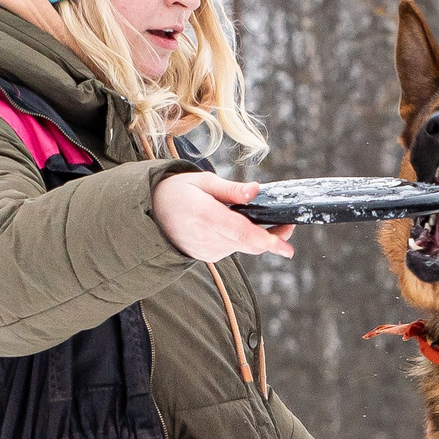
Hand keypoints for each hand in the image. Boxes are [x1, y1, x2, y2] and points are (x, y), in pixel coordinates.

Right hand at [154, 173, 297, 262]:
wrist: (150, 215)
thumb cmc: (176, 192)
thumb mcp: (202, 181)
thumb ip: (230, 189)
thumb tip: (255, 190)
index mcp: (206, 215)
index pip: (241, 232)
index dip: (266, 240)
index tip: (284, 245)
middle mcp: (208, 238)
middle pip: (249, 244)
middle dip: (273, 239)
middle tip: (289, 227)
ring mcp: (208, 251)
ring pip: (243, 246)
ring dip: (255, 235)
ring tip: (257, 217)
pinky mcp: (209, 256)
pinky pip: (233, 248)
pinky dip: (239, 237)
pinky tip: (233, 224)